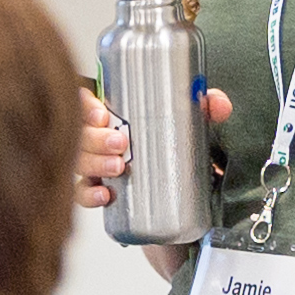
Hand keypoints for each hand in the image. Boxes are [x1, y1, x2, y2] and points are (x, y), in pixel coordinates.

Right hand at [76, 87, 234, 212]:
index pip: (85, 101)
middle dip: (94, 139)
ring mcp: (97, 164)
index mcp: (115, 112)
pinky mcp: (101, 190)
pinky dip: (89, 194)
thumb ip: (206, 109)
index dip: (85, 107)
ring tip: (118, 168)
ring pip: (79, 161)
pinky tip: (105, 194)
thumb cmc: (179, 149)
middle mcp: (100, 137)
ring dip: (94, 164)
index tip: (103, 115)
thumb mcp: (193, 124)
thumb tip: (216, 104)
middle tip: (120, 144)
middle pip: (79, 133)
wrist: (187, 193)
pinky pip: (83, 193)